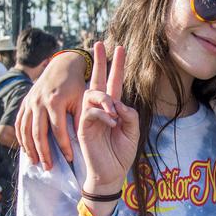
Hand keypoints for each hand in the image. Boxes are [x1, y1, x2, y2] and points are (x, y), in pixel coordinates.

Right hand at [17, 50, 87, 168]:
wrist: (63, 65)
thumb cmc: (76, 84)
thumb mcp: (82, 99)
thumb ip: (81, 119)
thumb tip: (80, 140)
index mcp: (54, 101)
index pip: (58, 130)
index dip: (64, 146)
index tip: (69, 159)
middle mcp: (38, 102)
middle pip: (38, 133)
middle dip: (43, 153)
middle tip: (49, 168)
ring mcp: (29, 102)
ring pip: (26, 130)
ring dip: (29, 148)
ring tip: (35, 162)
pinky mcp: (25, 102)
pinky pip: (20, 123)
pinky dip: (21, 137)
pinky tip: (26, 149)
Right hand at [77, 42, 137, 192]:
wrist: (111, 173)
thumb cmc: (121, 153)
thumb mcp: (133, 131)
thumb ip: (130, 115)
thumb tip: (117, 103)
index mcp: (114, 108)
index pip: (114, 83)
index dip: (117, 66)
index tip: (119, 47)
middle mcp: (100, 109)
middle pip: (98, 80)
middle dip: (100, 62)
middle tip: (99, 43)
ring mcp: (90, 117)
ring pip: (93, 94)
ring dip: (106, 99)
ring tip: (115, 113)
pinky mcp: (83, 127)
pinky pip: (90, 111)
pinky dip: (102, 114)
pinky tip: (112, 123)